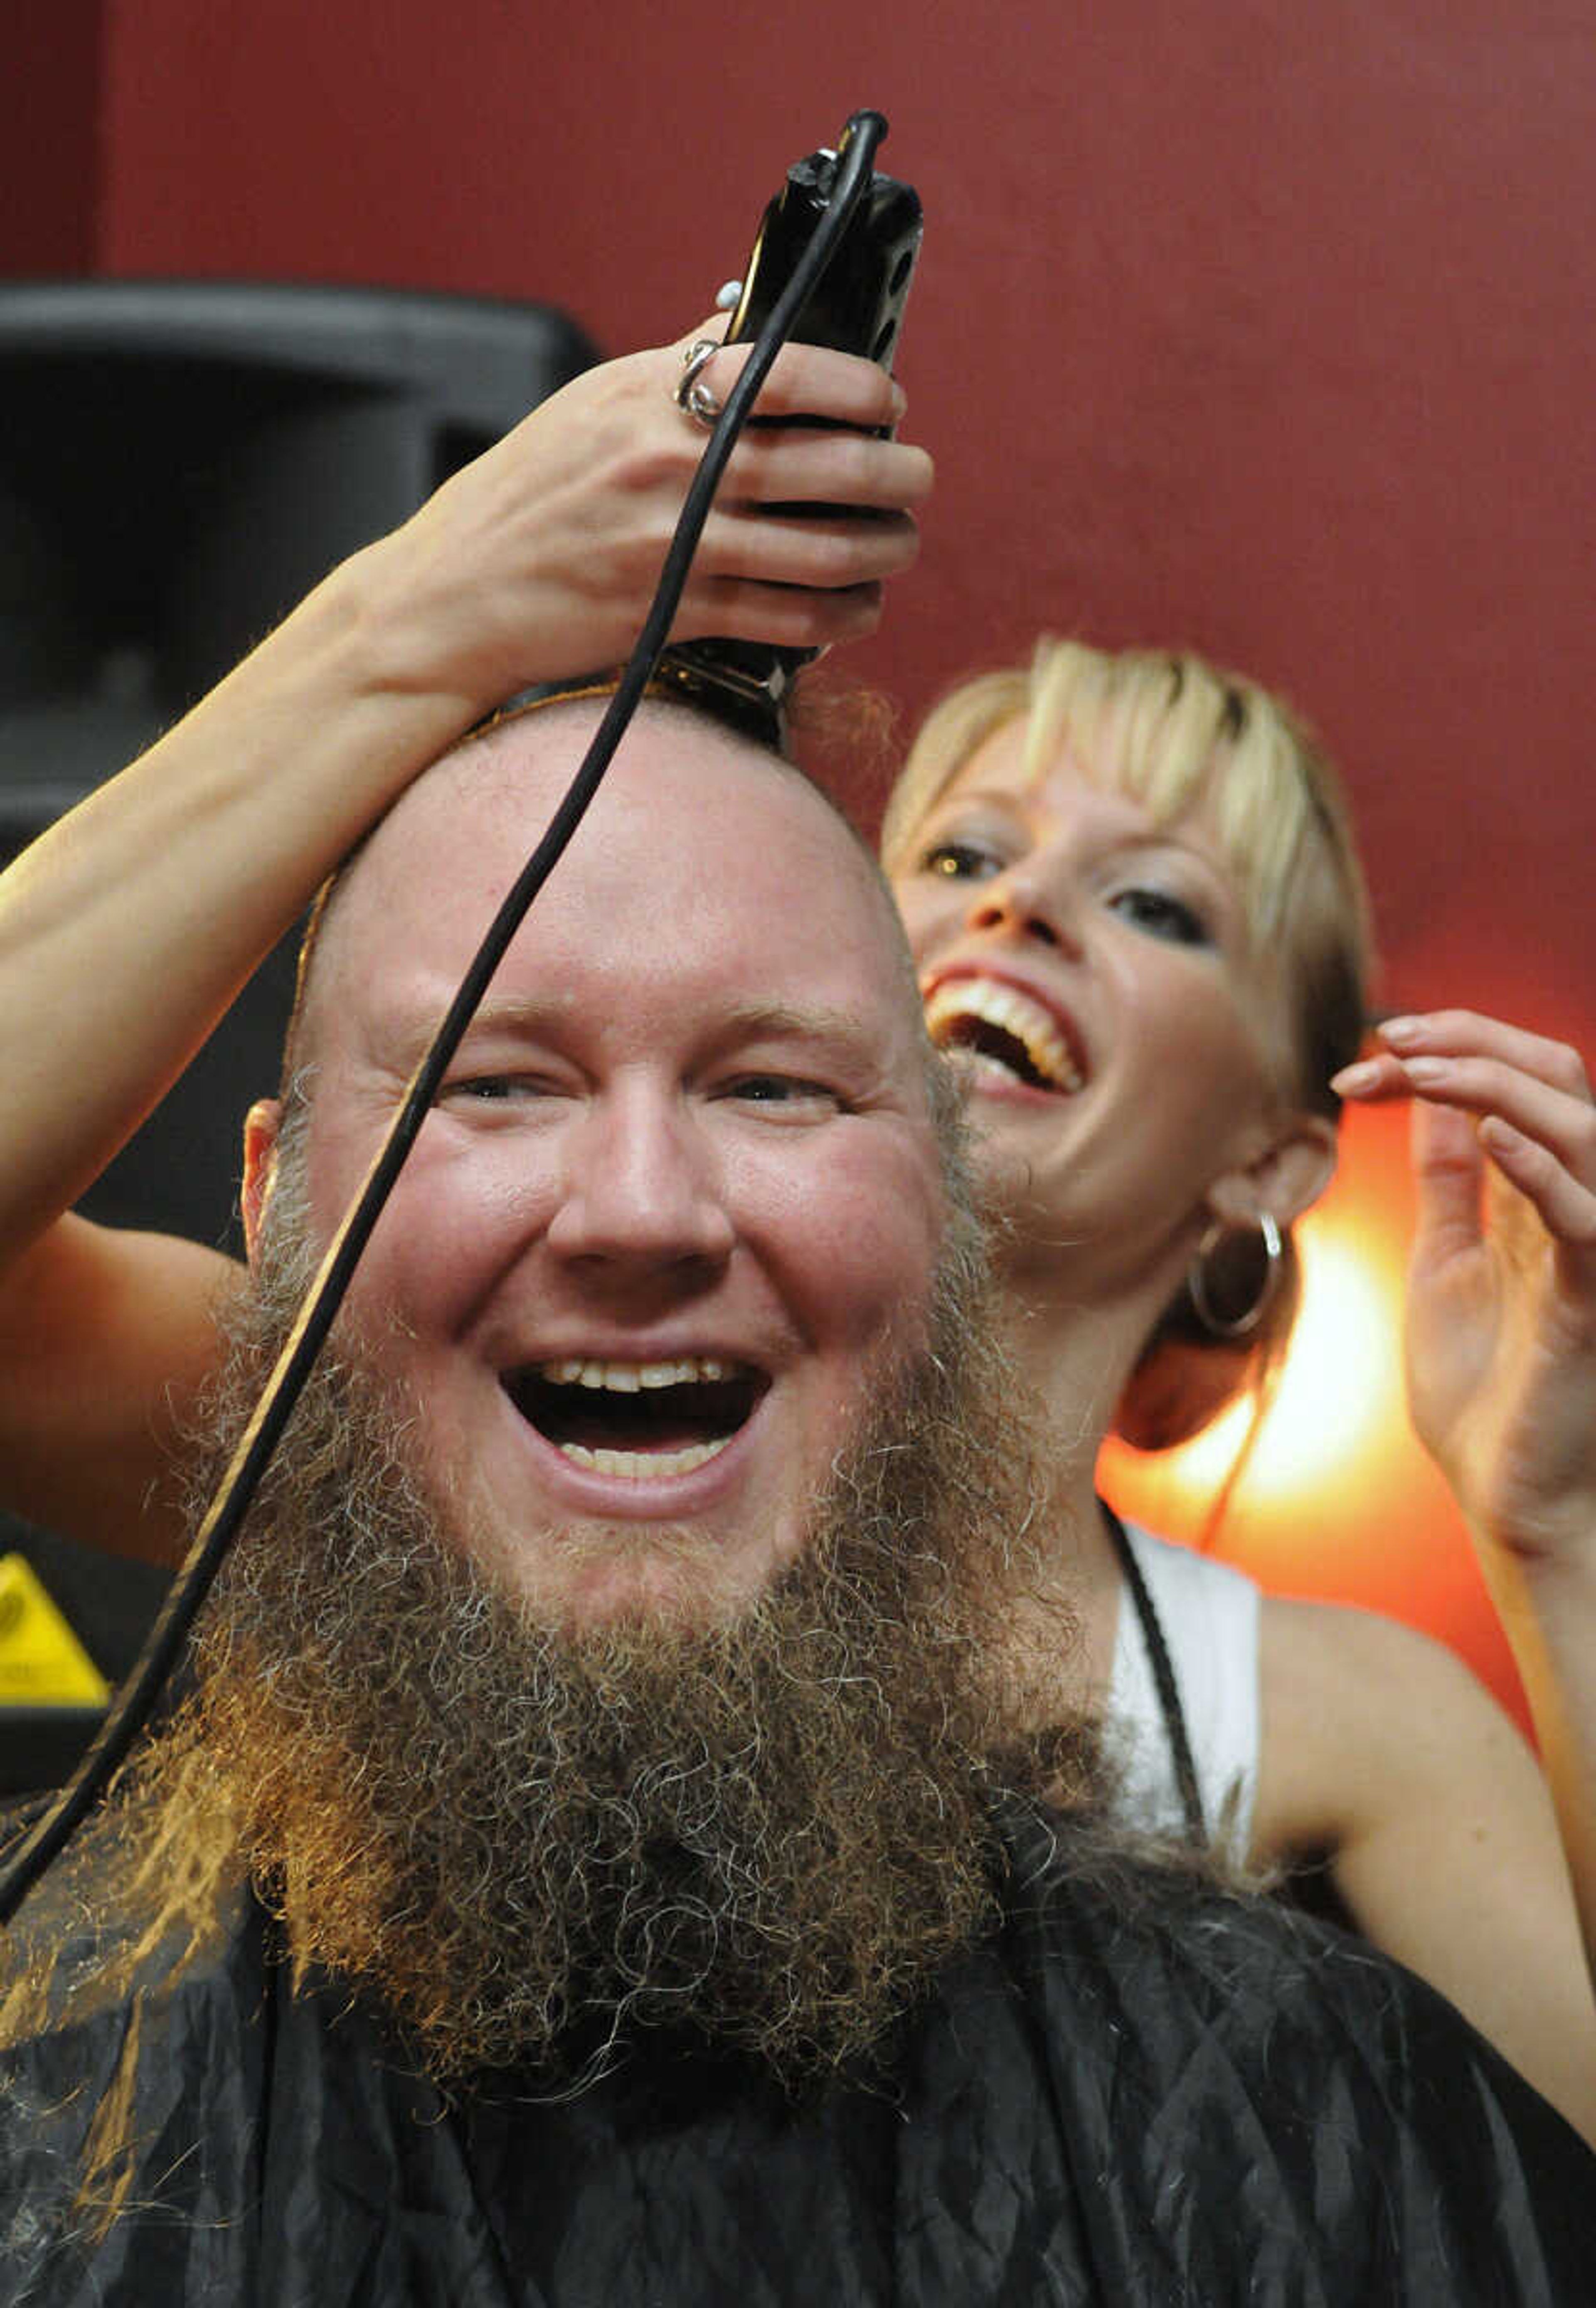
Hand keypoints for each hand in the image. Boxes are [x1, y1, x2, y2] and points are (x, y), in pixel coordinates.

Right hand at [346, 320, 932, 712]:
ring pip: (824, 548)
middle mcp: (672, 466)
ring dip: (884, 549)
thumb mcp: (594, 403)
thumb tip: (747, 318)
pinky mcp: (678, 615)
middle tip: (915, 479)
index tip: (890, 402)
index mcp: (654, 398)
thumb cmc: (529, 494)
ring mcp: (677, 545)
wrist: (456, 593)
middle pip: (827, 464)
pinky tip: (860, 606)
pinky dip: (844, 615)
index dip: (862, 388)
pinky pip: (791, 617)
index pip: (789, 371)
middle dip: (897, 475)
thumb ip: (678, 365)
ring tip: (899, 543)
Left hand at [1333, 1010, 1595, 1569]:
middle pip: (1557, 1077)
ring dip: (1497, 1081)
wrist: (1507, 1498)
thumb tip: (1425, 1099)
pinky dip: (1542, 1169)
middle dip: (1471, 1040)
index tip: (1369, 1051)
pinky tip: (1489, 1136)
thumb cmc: (1483, 1394)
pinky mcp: (1594, 1300)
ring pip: (1583, 1126)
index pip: (1517, 1082)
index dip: (1451, 1047)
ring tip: (1421, 1069)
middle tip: (1386, 1040)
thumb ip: (1449, 1180)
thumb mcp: (1446, 1259)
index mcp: (1538, 1196)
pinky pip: (1588, 1217)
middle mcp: (1577, 1206)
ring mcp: (1592, 1249)